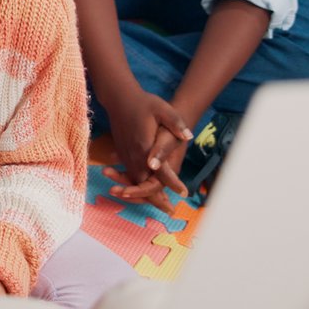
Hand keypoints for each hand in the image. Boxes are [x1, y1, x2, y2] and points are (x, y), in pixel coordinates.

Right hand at [102, 87, 189, 204]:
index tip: (184, 192)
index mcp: (145, 145)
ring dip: (146, 195)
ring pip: (135, 181)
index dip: (172, 182)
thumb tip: (188, 136)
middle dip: (157, 198)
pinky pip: (130, 174)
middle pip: (144, 182)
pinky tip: (145, 192)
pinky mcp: (123, 153)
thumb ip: (175, 122)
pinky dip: (137, 186)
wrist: (119, 99)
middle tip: (171, 210)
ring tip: (161, 206)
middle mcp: (134, 154)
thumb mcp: (162, 109)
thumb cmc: (143, 103)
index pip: (160, 169)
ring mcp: (126, 155)